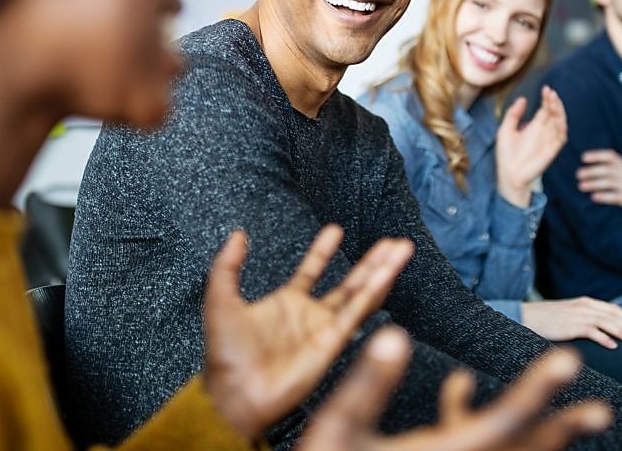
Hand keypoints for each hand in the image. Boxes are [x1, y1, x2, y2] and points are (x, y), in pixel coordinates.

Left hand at [203, 226, 414, 438]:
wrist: (235, 392)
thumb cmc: (225, 356)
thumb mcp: (220, 299)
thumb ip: (228, 265)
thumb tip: (237, 235)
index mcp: (286, 304)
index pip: (312, 271)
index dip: (322, 251)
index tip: (335, 229)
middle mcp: (310, 316)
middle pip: (350, 283)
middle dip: (372, 261)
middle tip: (393, 243)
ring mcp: (324, 330)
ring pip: (361, 295)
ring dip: (382, 271)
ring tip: (401, 249)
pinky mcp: (332, 343)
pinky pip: (358, 313)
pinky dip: (374, 291)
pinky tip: (387, 273)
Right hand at [300, 329, 611, 450]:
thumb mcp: (335, 429)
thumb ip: (366, 385)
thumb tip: (394, 335)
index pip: (501, 421)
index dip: (538, 389)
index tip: (568, 361)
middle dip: (561, 430)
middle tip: (601, 411)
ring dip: (539, 438)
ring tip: (568, 418)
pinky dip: (495, 435)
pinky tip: (470, 395)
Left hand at [496, 86, 567, 207]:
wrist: (509, 174)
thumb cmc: (506, 154)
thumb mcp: (505, 130)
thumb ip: (513, 114)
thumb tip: (523, 98)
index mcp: (535, 126)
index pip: (545, 109)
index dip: (547, 99)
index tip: (546, 89)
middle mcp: (544, 132)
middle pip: (555, 113)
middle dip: (555, 103)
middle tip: (551, 93)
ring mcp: (549, 141)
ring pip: (561, 123)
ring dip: (560, 112)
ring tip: (554, 102)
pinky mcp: (552, 151)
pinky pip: (561, 138)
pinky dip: (562, 129)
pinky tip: (558, 120)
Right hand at [520, 297, 621, 348]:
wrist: (527, 317)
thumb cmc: (549, 319)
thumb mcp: (570, 314)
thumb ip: (586, 317)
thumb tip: (603, 327)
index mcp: (586, 302)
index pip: (613, 308)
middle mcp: (584, 306)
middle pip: (613, 315)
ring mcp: (577, 315)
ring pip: (606, 322)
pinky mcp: (570, 326)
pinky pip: (592, 331)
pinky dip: (604, 338)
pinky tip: (613, 346)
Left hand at [576, 149, 621, 227]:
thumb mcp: (621, 175)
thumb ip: (607, 170)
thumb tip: (583, 170)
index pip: (610, 156)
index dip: (596, 155)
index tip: (583, 158)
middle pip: (607, 169)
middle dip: (591, 171)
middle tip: (578, 175)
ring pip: (609, 182)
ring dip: (593, 184)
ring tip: (581, 186)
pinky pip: (615, 196)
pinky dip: (603, 196)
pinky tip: (593, 197)